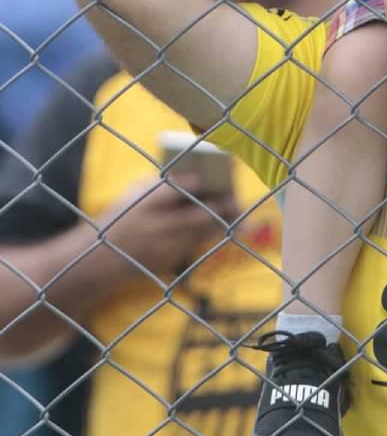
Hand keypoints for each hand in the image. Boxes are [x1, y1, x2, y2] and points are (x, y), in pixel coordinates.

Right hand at [98, 174, 237, 279]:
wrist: (100, 259)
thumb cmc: (120, 218)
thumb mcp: (133, 196)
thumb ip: (160, 185)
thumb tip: (193, 173)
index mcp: (144, 205)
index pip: (172, 191)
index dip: (193, 183)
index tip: (209, 174)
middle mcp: (155, 228)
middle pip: (194, 216)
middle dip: (218, 207)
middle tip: (235, 197)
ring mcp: (162, 248)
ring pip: (200, 233)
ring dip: (219, 221)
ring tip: (237, 210)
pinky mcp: (168, 262)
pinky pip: (193, 245)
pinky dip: (205, 234)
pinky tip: (220, 224)